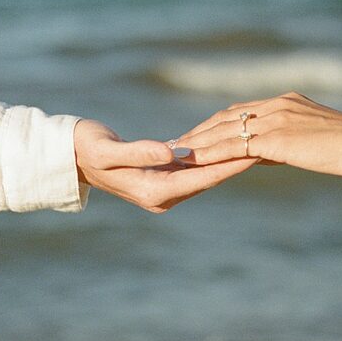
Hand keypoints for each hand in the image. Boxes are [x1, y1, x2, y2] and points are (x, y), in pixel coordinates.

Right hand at [74, 119, 255, 212]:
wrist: (71, 156)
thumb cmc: (86, 148)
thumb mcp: (109, 149)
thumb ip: (140, 152)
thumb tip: (171, 152)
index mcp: (154, 190)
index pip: (201, 176)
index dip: (230, 164)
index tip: (255, 153)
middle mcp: (162, 195)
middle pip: (210, 177)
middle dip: (239, 163)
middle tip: (270, 147)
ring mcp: (163, 189)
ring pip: (206, 174)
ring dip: (230, 160)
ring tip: (260, 145)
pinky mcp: (163, 178)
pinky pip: (196, 169)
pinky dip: (215, 158)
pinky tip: (234, 146)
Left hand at [175, 92, 341, 178]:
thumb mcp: (313, 141)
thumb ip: (285, 143)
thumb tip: (263, 154)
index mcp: (286, 102)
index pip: (241, 111)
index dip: (216, 124)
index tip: (197, 135)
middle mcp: (277, 105)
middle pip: (226, 117)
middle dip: (200, 131)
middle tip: (177, 144)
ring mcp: (275, 119)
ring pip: (225, 130)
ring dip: (198, 142)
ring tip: (176, 153)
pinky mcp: (276, 137)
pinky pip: (234, 145)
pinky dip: (211, 152)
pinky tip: (194, 160)